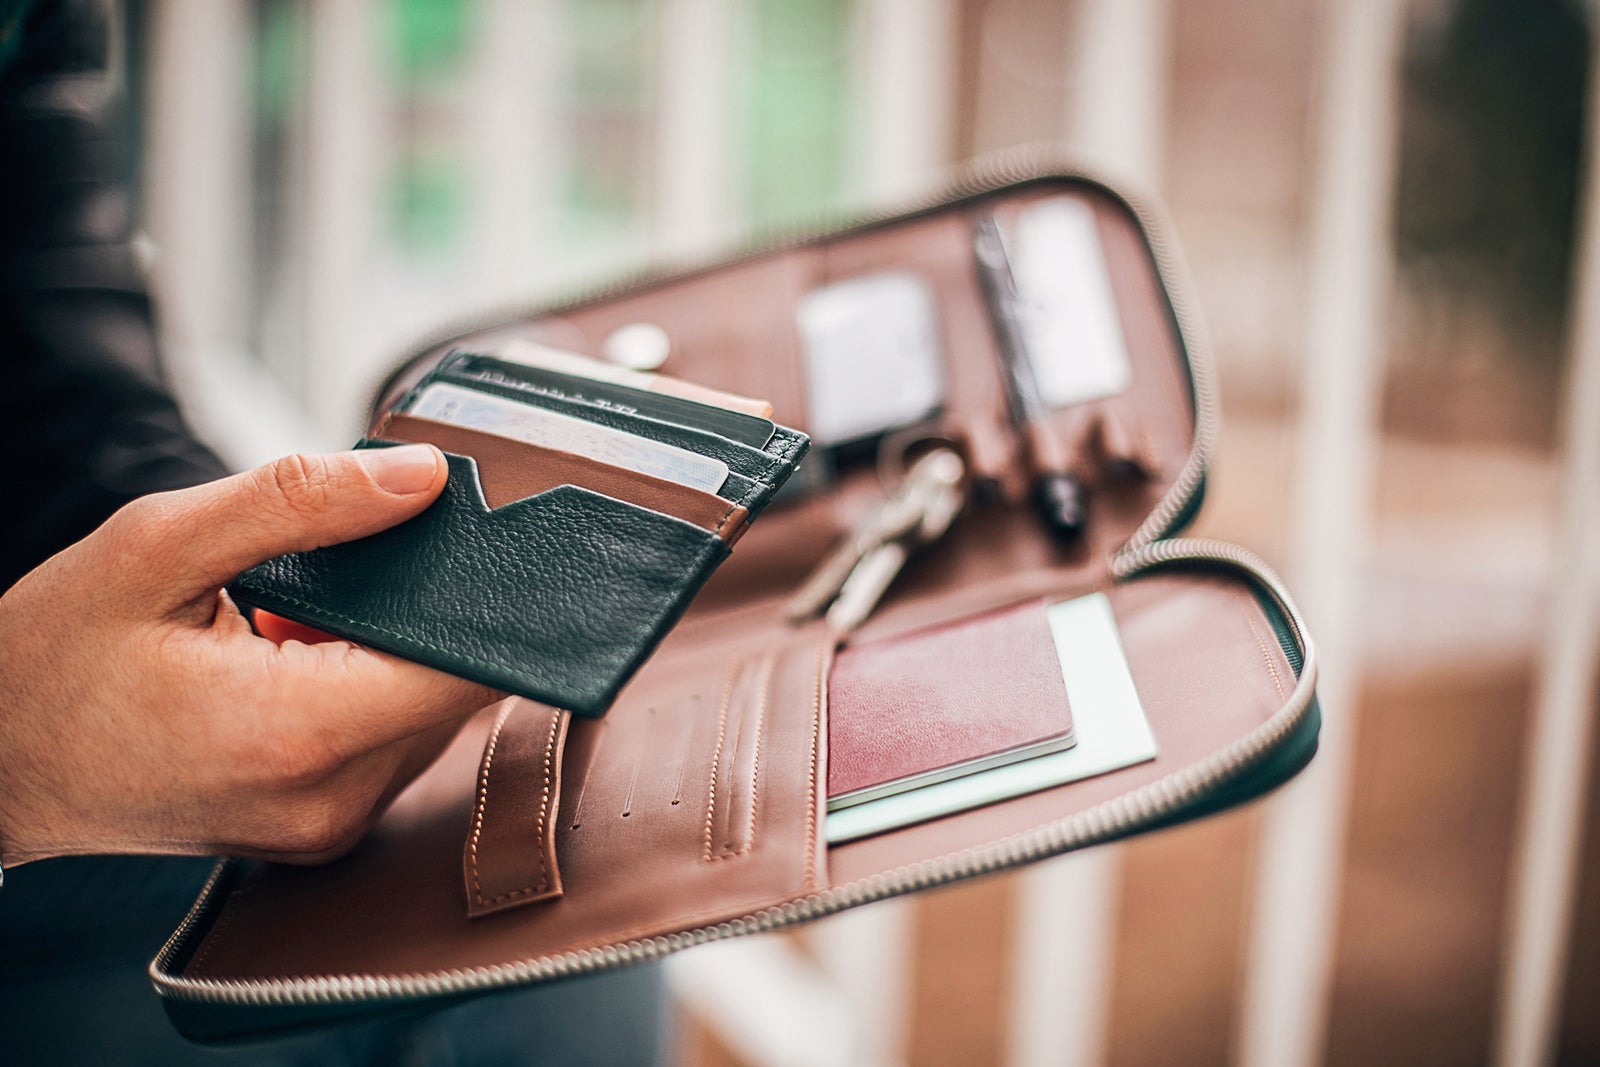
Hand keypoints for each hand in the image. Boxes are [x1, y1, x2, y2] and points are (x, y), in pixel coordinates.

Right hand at [0, 446, 499, 866]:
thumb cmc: (50, 662)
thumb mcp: (157, 546)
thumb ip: (301, 502)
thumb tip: (424, 477)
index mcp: (298, 734)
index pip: (466, 667)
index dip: (490, 597)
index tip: (482, 536)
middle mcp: (332, 798)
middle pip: (455, 689)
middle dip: (430, 611)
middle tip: (366, 554)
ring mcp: (330, 825)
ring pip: (427, 714)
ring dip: (394, 650)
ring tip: (303, 613)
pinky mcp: (324, 827)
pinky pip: (389, 741)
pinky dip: (366, 686)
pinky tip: (297, 654)